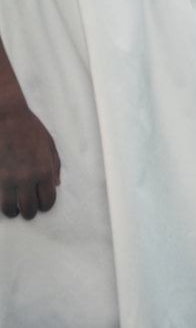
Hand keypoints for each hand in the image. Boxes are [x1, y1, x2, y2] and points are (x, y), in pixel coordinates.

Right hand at [0, 102, 60, 219]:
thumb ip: (54, 165)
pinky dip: (1, 202)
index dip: (46, 205)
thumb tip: (56, 184)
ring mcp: (8, 179)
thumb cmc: (30, 128)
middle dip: (30, 211)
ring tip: (14, 207)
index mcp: (44, 170)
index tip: (42, 204)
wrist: (7, 118)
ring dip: (13, 211)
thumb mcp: (49, 144)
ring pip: (10, 209)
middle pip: (29, 209)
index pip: (48, 200)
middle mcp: (27, 178)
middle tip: (28, 208)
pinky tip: (4, 198)